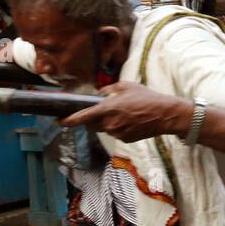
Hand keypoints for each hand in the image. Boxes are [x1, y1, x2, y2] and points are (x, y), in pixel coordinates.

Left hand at [59, 81, 191, 142]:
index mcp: (108, 109)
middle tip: (105, 110)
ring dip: (107, 122)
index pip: (82, 117)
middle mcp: (110, 124)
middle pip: (92, 124)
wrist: (165, 115)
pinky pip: (115, 133)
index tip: (60, 121)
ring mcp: (117, 133)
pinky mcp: (125, 139)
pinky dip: (118, 127)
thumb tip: (99, 94)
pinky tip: (131, 120)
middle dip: (93, 118)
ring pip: (104, 129)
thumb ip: (108, 90)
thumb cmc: (147, 98)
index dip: (69, 120)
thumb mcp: (126, 86)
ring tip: (124, 112)